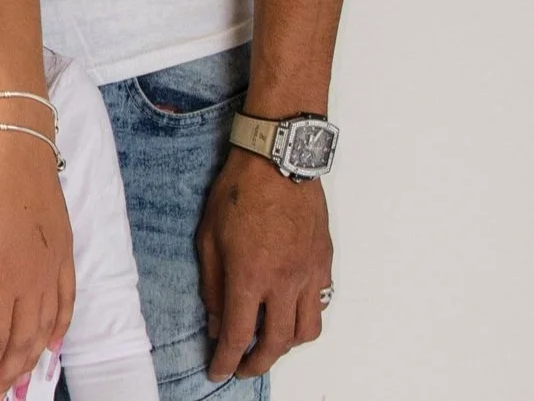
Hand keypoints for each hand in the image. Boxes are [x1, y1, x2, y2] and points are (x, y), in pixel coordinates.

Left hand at [0, 128, 74, 400]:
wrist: (15, 149)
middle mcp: (31, 281)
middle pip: (21, 342)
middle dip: (7, 374)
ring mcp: (52, 270)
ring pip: (45, 329)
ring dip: (32, 359)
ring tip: (20, 382)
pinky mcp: (65, 256)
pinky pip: (67, 304)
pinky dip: (60, 330)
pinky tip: (53, 346)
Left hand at [197, 148, 332, 380]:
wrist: (278, 161)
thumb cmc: (238, 192)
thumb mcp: (208, 237)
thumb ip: (212, 285)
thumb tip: (215, 323)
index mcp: (249, 275)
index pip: (237, 334)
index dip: (226, 360)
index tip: (218, 371)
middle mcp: (283, 282)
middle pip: (276, 343)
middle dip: (257, 364)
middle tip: (243, 368)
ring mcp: (309, 274)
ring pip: (306, 331)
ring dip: (286, 346)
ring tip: (268, 343)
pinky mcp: (324, 263)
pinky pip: (321, 305)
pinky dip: (305, 319)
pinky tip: (289, 313)